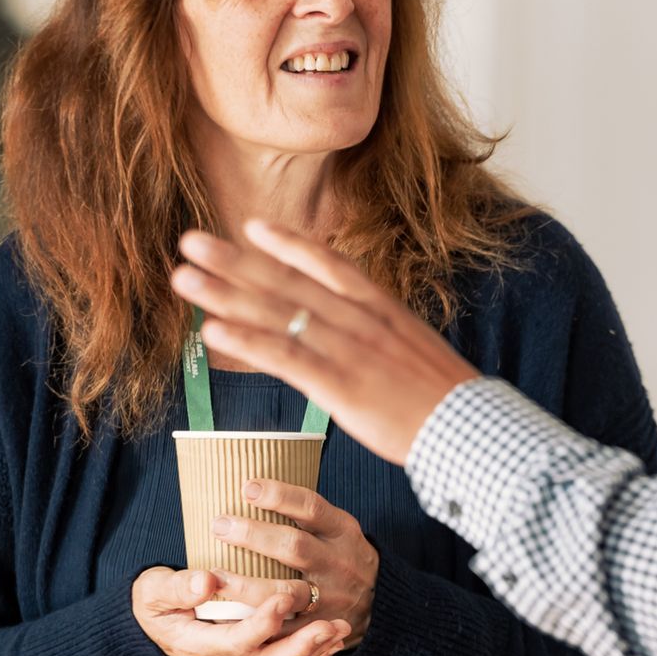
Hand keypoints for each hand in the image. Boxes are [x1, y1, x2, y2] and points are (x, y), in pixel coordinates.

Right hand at [133, 565, 348, 655]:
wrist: (149, 622)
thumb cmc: (152, 601)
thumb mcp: (153, 591)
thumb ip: (177, 588)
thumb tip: (206, 582)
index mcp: (197, 644)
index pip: (236, 640)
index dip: (261, 623)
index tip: (281, 598)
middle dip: (301, 647)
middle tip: (329, 625)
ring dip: (313, 649)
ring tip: (341, 628)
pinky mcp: (250, 655)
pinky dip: (311, 651)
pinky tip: (334, 636)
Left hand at [170, 221, 479, 464]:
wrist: (472, 429)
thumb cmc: (447, 402)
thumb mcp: (416, 353)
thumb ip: (384, 337)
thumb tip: (361, 335)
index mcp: (383, 310)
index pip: (330, 266)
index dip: (288, 245)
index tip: (252, 226)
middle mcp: (360, 320)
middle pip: (288, 283)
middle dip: (236, 261)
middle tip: (191, 241)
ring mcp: (349, 350)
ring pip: (278, 314)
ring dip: (225, 294)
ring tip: (183, 278)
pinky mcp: (340, 386)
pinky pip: (285, 358)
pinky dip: (247, 343)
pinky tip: (211, 332)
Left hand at [212, 478, 377, 653]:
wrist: (383, 603)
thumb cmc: (343, 556)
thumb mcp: (337, 529)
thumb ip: (304, 514)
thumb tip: (249, 487)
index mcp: (342, 531)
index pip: (311, 508)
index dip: (280, 496)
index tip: (248, 487)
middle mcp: (338, 563)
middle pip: (294, 547)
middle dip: (254, 535)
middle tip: (219, 525)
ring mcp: (331, 598)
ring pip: (286, 592)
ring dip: (247, 586)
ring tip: (215, 576)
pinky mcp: (320, 627)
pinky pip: (285, 628)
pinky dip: (256, 623)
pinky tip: (227, 616)